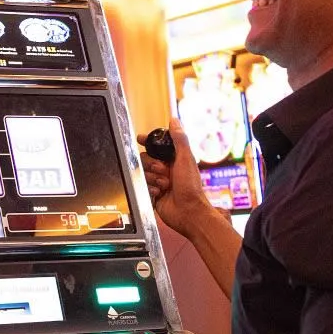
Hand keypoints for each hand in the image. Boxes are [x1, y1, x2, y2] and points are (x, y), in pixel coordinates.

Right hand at [141, 118, 220, 236]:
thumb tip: (175, 120)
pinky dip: (150, 189)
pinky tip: (160, 193)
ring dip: (152, 178)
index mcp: (174, 159)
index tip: (141, 139)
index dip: (148, 142)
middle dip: (151, 164)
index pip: (157, 146)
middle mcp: (166, 169)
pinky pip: (142, 186)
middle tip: (162, 170)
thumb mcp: (185, 159)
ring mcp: (159, 182)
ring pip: (143, 173)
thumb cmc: (191, 188)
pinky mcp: (153, 194)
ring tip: (164, 185)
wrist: (188, 213)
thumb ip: (179, 139)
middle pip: (146, 158)